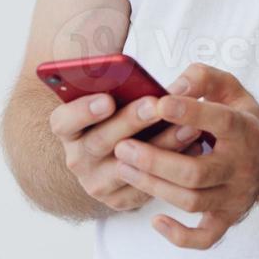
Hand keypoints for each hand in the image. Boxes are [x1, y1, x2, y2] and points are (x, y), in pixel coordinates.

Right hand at [49, 91, 206, 212]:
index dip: (83, 110)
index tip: (108, 99)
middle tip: (156, 105)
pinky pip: (148, 186)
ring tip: (188, 126)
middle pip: (100, 142)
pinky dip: (173, 165)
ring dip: (161, 145)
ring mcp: (97, 182)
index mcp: (68, 129)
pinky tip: (194, 147)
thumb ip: (113, 76)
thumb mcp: (107, 91)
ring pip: (129, 167)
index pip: (64, 121)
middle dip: (131, 121)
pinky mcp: (120, 199)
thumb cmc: (116, 111)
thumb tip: (126, 59)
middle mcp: (77, 158)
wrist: (115, 151)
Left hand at [113, 63, 258, 248]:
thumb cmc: (241, 116)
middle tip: (122, 146)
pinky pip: (206, 237)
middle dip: (155, 161)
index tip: (158, 103)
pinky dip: (180, 236)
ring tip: (122, 167)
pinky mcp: (229, 217)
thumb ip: (203, 79)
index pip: (220, 122)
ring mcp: (236, 196)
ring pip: (192, 201)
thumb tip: (171, 89)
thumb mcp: (230, 88)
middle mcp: (242, 167)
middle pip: (196, 172)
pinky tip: (155, 221)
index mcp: (246, 130)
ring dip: (154, 187)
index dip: (189, 113)